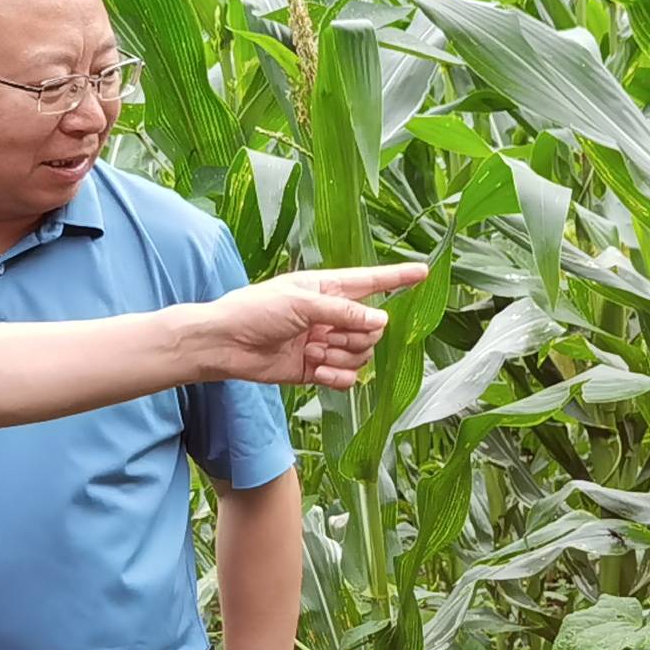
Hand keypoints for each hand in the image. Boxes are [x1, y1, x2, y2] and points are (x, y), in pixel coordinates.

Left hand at [178, 265, 428, 390]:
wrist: (225, 344)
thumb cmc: (255, 311)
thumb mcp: (301, 303)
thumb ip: (344, 312)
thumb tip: (382, 320)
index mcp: (327, 289)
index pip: (371, 282)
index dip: (397, 278)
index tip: (424, 272)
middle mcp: (331, 315)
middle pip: (373, 327)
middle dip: (356, 335)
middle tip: (325, 335)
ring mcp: (326, 343)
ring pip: (362, 353)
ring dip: (342, 356)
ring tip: (312, 352)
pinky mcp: (318, 369)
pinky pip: (348, 376)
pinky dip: (338, 376)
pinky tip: (319, 372)